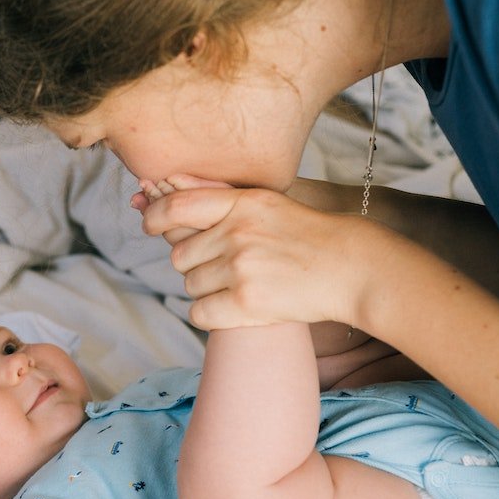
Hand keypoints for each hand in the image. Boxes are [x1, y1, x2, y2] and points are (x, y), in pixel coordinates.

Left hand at [139, 179, 394, 329]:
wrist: (350, 269)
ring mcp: (241, 268)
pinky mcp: (247, 302)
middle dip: (194, 263)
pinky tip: (232, 307)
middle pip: (180, 255)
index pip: (177, 207)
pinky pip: (199, 312)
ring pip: (190, 284)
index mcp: (242, 203)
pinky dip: (209, 314)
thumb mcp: (265, 203)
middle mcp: (238, 233)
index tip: (147, 223)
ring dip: (206, 289)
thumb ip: (219, 199)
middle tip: (222, 265)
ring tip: (239, 284)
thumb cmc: (306, 236)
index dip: (154, 216)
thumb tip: (166, 184)